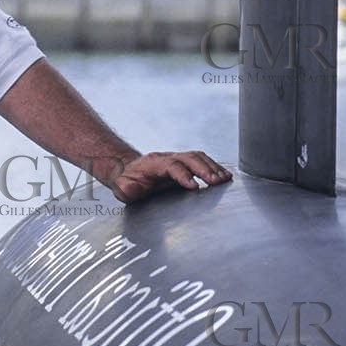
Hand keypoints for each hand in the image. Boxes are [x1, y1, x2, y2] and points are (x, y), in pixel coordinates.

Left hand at [108, 152, 231, 203]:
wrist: (128, 171)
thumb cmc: (126, 182)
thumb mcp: (121, 188)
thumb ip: (125, 188)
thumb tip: (129, 187)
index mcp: (153, 164)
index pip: (171, 166)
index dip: (183, 175)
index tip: (194, 187)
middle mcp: (167, 158)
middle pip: (188, 158)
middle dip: (204, 169)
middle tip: (216, 182)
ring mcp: (176, 158)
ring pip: (197, 157)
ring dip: (212, 167)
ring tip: (225, 179)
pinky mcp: (184, 163)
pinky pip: (201, 160)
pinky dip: (214, 167)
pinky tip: (224, 176)